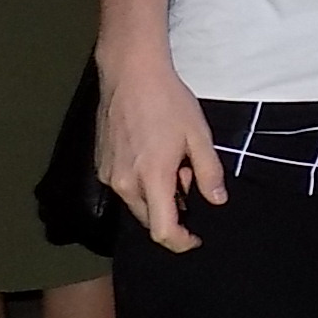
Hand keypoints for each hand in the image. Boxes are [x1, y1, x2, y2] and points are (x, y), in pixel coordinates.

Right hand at [95, 48, 226, 252]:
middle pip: (149, 219)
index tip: (196, 239)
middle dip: (172, 212)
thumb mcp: (199, 136)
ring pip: (135, 203)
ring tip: (173, 162)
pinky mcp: (100, 165)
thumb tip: (217, 201)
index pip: (162, 230)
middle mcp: (124, 184)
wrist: (130, 75)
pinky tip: (154, 156)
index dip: (181, 242)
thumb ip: (208, 172)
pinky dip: (142, 183)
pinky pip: (124, 187)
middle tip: (188, 179)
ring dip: (157, 196)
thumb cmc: (169, 102)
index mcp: (152, 179)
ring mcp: (108, 175)